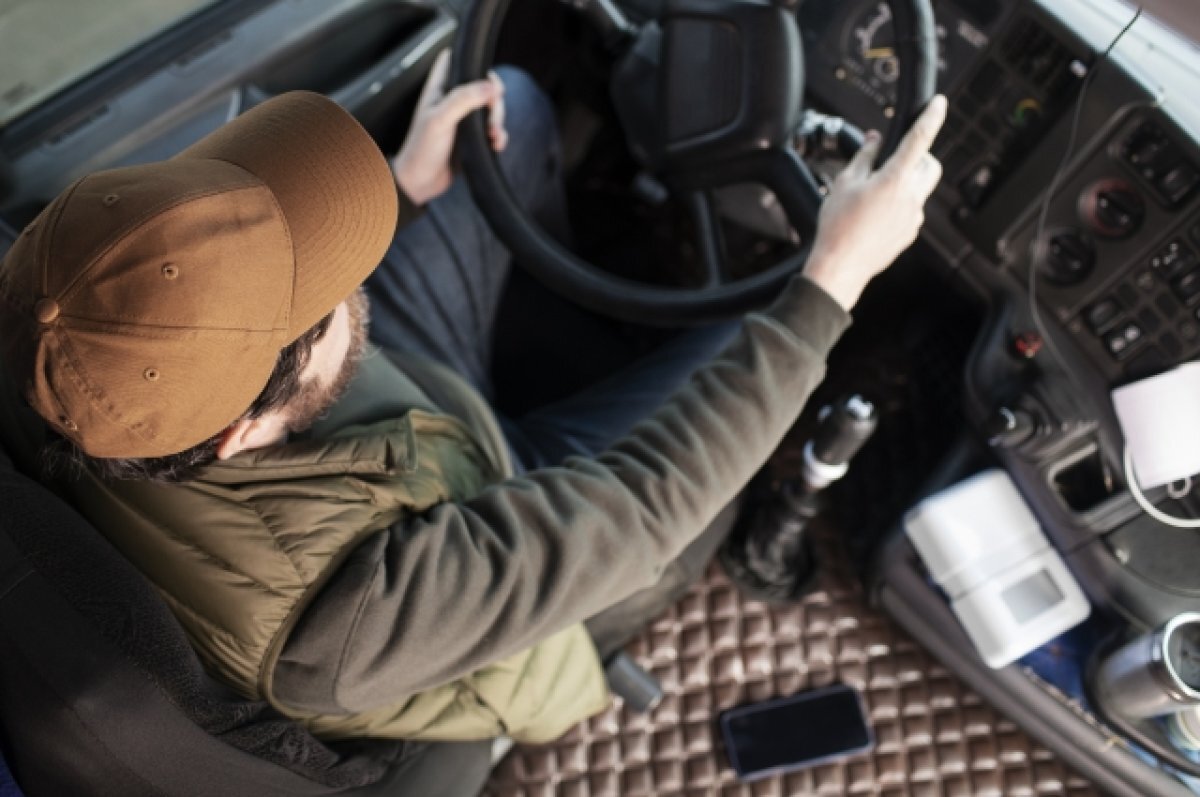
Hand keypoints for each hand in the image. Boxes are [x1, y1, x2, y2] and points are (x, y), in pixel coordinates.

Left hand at [391, 50, 507, 205]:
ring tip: (493, 136)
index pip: (454, 60)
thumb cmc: (421, 150)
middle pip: (481, 85)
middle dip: (494, 99)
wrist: (420, 183)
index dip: (471, 61)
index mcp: (439, 89)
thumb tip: (491, 87)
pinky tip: (496, 145)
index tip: (485, 76)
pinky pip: (492, 130)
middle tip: (492, 117)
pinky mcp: (471, 138)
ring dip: (498, 120)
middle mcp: (451, 101)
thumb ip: (464, 99)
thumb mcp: (440, 120)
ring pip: (490, 108)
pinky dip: (499, 136)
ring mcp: (462, 120)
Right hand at [804, 95, 947, 310]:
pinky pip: (912, 210)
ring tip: (877, 194)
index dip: (932, 117)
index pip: (920, 138)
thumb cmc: (838, 226)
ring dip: (907, 182)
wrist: (840, 265)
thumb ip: (864, 156)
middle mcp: (911, 197)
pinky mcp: (910, 233)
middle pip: (931, 165)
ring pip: (921, 188)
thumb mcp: (844, 182)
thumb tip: (874, 139)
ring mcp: (914, 217)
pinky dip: (900, 205)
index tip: (940, 104)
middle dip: (921, 157)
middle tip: (898, 160)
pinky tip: (876, 215)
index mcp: (894, 179)